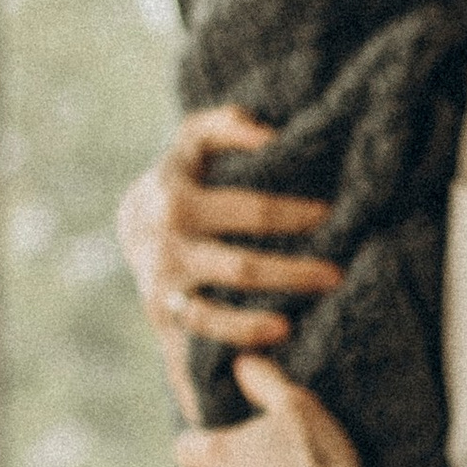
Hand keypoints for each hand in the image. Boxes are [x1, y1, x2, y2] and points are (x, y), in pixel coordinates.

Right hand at [118, 106, 340, 360]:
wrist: (130, 229)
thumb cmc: (182, 182)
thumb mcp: (192, 146)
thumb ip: (221, 127)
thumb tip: (262, 131)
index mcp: (178, 197)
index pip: (249, 210)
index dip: (293, 215)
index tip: (330, 219)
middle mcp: (170, 244)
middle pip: (242, 267)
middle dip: (294, 273)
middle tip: (336, 276)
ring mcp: (166, 284)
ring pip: (215, 314)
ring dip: (258, 321)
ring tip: (296, 321)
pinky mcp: (167, 316)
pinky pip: (205, 335)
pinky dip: (238, 339)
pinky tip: (274, 340)